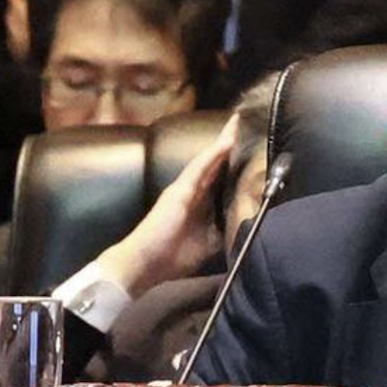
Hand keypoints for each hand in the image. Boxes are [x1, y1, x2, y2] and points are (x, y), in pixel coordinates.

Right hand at [95, 116, 238, 295]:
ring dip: (221, 142)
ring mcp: (183, 189)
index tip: (241, 148)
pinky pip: (199, 168)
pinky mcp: (179, 191)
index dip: (227, 162)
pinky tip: (226, 142)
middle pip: (212, 163)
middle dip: (225, 145)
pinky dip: (213, 155)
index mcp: (197, 204)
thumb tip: (241, 226)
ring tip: (234, 124)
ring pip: (206, 160)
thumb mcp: (207, 244)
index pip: (216, 178)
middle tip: (238, 123)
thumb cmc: (171, 257)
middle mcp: (190, 192)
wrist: (145, 263)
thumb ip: (221, 232)